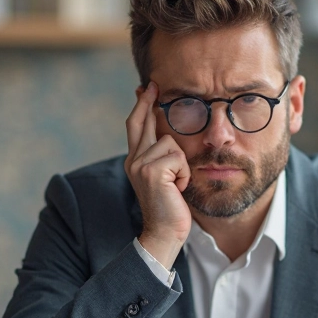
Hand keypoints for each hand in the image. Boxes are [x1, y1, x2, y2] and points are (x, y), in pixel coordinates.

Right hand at [124, 82, 191, 267]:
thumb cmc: (170, 208)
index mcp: (135, 161)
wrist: (164, 233)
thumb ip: (161, 158)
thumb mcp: (165, 178)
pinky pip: (178, 157)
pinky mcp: (151, 171)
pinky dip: (184, 173)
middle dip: (148, 102)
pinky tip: (178, 188)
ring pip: (171, 142)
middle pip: (142, 122)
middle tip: (154, 85)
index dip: (140, 106)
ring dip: (181, 163)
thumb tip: (168, 137)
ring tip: (177, 183)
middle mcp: (133, 160)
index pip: (136, 126)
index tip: (145, 89)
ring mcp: (140, 165)